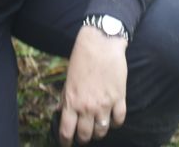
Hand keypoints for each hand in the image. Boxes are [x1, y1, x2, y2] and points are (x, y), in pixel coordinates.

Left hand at [58, 26, 127, 145]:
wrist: (101, 42)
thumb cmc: (82, 57)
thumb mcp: (68, 77)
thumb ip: (65, 97)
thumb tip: (59, 111)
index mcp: (71, 101)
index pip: (66, 132)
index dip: (66, 141)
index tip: (67, 143)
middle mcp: (87, 106)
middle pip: (85, 135)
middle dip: (83, 138)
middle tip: (83, 135)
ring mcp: (104, 104)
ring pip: (102, 132)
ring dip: (99, 132)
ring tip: (97, 127)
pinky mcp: (119, 98)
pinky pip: (118, 121)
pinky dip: (115, 123)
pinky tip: (111, 118)